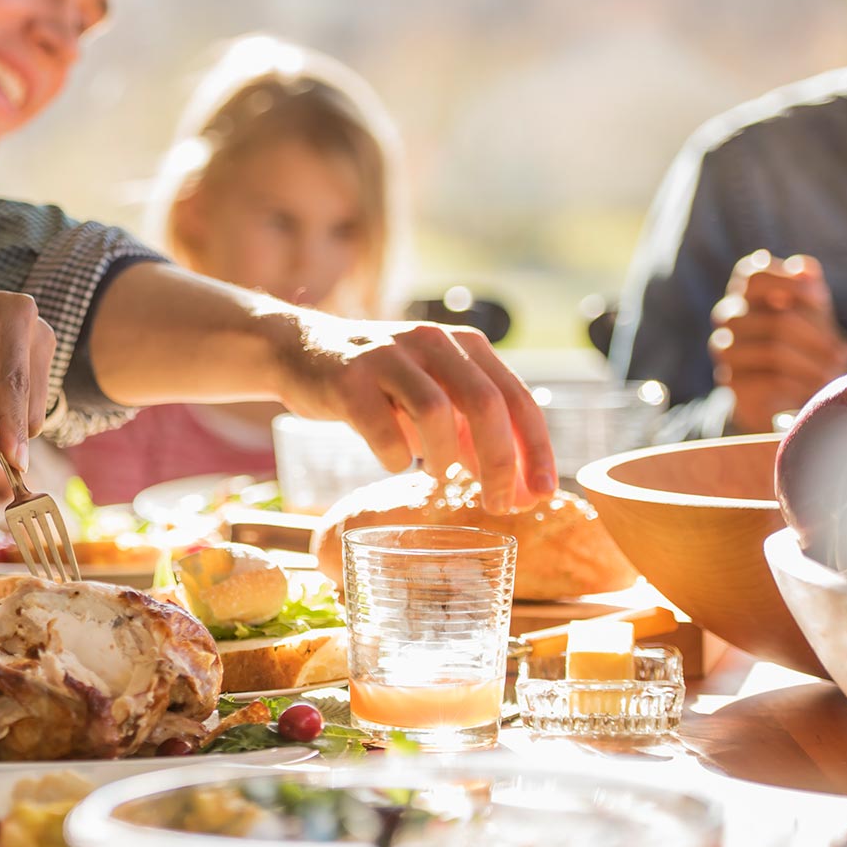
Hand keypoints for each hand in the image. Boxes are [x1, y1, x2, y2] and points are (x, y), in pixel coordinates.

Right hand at [272, 311, 555, 511]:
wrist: (301, 352)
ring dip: (444, 456)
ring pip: (435, 411)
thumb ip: (472, 437)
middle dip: (500, 463)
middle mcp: (431, 342)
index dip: (536, 450)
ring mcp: (387, 357)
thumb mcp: (434, 399)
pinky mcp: (347, 379)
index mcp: (464, 345)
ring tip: (438, 475)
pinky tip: (394, 462)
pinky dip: (396, 456)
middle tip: (499, 505)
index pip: (516, 397)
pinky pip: (382, 428)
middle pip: (484, 404)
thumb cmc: (379, 386)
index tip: (545, 494)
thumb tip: (520, 493)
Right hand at [709, 251, 846, 433]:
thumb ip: (808, 285)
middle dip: (816, 338)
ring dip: (813, 364)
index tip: (819, 300)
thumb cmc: (801, 343)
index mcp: (745, 294)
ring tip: (832, 372)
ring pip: (773, 351)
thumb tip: (803, 270)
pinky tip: (814, 389)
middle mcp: (729, 317)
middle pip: (777, 320)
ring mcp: (725, 349)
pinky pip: (771, 381)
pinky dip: (801, 385)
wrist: (781, 392)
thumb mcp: (812, 311)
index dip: (790, 284)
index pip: (753, 275)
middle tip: (840, 353)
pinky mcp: (730, 382)